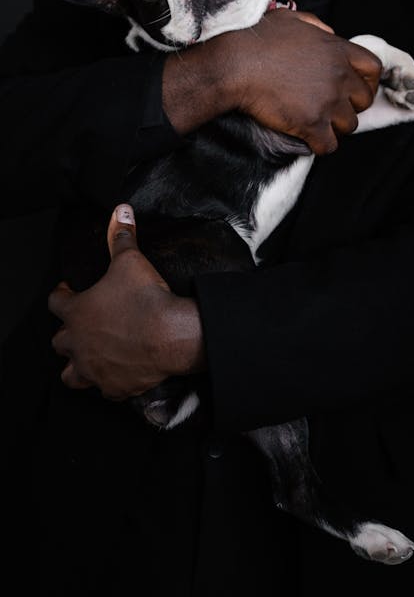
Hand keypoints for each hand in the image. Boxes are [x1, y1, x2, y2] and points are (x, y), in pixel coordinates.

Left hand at [48, 204, 204, 399]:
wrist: (170, 335)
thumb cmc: (146, 298)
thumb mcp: (131, 260)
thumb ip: (122, 236)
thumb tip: (121, 211)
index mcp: (77, 312)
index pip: (55, 302)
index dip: (61, 294)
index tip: (67, 289)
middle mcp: (78, 343)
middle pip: (59, 341)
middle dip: (68, 333)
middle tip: (82, 324)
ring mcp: (94, 368)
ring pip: (71, 375)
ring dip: (77, 366)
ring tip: (88, 358)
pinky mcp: (113, 387)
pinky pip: (105, 390)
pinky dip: (109, 382)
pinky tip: (118, 374)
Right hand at [163, 7, 382, 153]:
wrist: (234, 65)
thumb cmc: (256, 39)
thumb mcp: (290, 19)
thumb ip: (316, 26)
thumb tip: (329, 35)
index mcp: (337, 50)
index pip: (373, 68)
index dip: (367, 81)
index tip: (355, 88)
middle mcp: (339, 75)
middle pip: (364, 100)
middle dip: (351, 105)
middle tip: (332, 107)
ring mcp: (327, 101)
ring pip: (350, 125)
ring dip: (334, 126)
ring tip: (315, 121)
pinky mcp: (312, 124)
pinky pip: (329, 145)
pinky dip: (320, 145)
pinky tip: (307, 138)